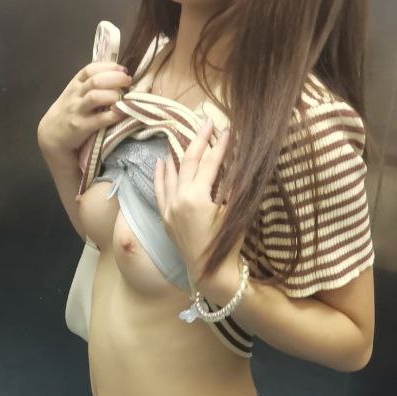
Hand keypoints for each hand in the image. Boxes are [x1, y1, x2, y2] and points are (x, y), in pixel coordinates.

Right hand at [37, 61, 131, 161]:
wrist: (51, 135)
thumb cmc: (68, 112)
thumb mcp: (74, 94)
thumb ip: (90, 85)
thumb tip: (117, 76)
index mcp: (75, 84)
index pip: (90, 69)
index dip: (109, 67)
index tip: (123, 69)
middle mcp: (76, 95)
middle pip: (95, 81)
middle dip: (115, 78)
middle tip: (127, 82)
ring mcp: (77, 111)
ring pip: (95, 97)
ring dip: (113, 95)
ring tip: (124, 98)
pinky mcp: (81, 127)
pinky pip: (100, 119)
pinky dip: (114, 115)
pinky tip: (122, 113)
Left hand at [154, 117, 237, 277]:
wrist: (209, 272)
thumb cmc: (226, 244)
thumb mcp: (234, 213)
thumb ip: (232, 186)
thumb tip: (236, 162)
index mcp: (197, 198)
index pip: (210, 163)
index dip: (220, 146)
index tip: (228, 130)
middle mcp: (178, 200)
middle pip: (189, 162)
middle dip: (199, 140)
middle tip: (207, 123)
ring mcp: (169, 208)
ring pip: (172, 173)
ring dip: (179, 153)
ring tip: (185, 135)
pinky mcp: (164, 217)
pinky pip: (159, 190)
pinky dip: (161, 174)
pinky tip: (163, 161)